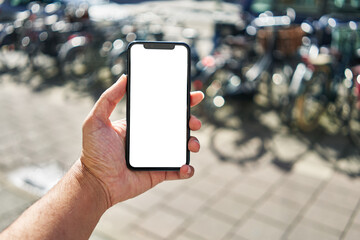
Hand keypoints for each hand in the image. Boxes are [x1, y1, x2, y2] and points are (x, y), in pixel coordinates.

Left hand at [80, 75, 203, 207]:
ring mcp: (157, 156)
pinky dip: (187, 169)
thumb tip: (124, 77)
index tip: (193, 96)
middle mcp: (152, 138)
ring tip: (192, 145)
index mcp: (141, 125)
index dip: (181, 102)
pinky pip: (178, 170)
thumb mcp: (96, 120)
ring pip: (182, 147)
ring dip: (193, 143)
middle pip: (178, 127)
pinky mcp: (159, 173)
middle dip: (191, 122)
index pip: (164, 110)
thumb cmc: (93, 153)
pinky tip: (185, 166)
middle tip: (194, 122)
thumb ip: (108, 98)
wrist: (96, 183)